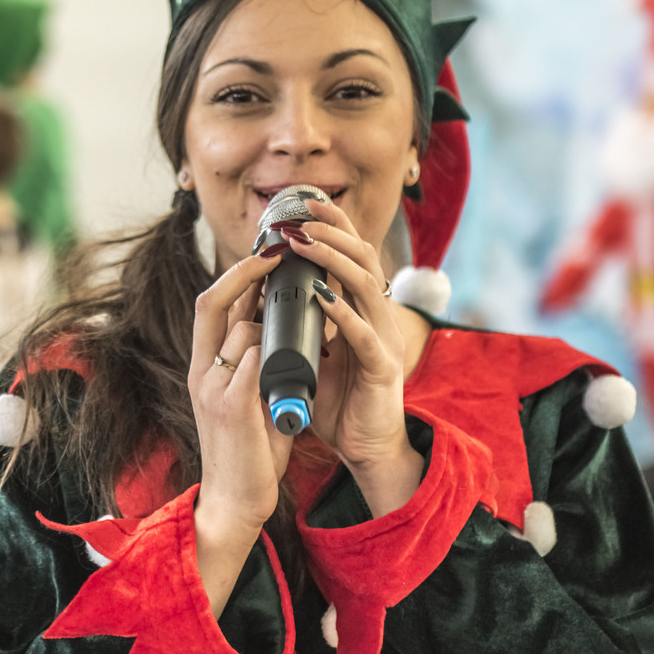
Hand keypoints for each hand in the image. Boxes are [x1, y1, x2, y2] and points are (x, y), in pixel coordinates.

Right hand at [187, 252, 286, 614]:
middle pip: (212, 302)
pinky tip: (299, 354)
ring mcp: (214, 388)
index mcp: (204, 366)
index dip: (236, 272)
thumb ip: (254, 362)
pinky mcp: (232, 407)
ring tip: (312, 328)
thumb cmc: (249, 449)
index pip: (211, 304)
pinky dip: (275, 350)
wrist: (235, 501)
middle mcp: (202, 371)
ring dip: (276, 325)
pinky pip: (253, 361)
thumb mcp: (248, 396)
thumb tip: (276, 326)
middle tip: (278, 251)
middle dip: (246, 271)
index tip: (267, 251)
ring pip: (244, 331)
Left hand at [286, 198, 423, 514]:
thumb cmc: (339, 400)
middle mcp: (377, 317)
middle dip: (333, 231)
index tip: (305, 205)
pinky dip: (342, 314)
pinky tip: (322, 298)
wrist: (366, 448)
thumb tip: (271, 295)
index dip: (334, 227)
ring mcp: (383, 340)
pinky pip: (364, 335)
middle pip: (363, 257)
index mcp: (362, 310)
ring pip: (365, 285)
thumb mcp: (317, 351)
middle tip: (303, 214)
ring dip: (333, 260)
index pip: (351, 255)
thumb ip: (305, 323)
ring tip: (304, 244)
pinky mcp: (382, 369)